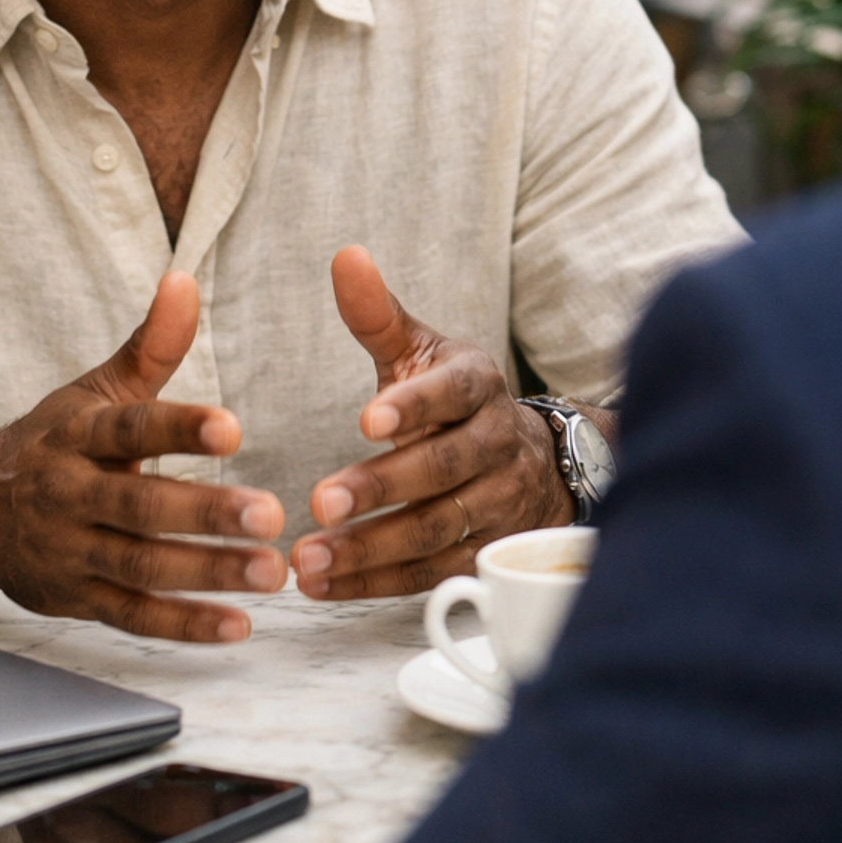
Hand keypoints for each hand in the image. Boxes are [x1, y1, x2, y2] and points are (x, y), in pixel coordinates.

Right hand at [0, 272, 285, 642]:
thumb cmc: (53, 442)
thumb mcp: (94, 389)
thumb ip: (151, 345)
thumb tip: (185, 280)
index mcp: (78, 434)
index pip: (129, 429)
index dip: (179, 428)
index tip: (234, 428)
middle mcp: (68, 493)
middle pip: (139, 506)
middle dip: (206, 513)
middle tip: (271, 517)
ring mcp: (69, 551)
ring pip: (140, 566)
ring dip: (207, 573)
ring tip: (271, 571)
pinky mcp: (74, 599)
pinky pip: (131, 617)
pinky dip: (183, 625)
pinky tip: (237, 625)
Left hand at [291, 246, 573, 601]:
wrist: (532, 462)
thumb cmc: (453, 401)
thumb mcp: (422, 352)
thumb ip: (378, 315)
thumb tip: (344, 256)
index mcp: (477, 387)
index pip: (452, 394)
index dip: (413, 407)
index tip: (364, 420)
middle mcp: (496, 445)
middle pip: (442, 470)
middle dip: (379, 487)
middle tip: (319, 501)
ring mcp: (497, 506)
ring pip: (437, 531)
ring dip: (370, 549)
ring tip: (309, 557)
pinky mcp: (485, 555)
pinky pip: (431, 574)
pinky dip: (375, 583)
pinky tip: (324, 585)